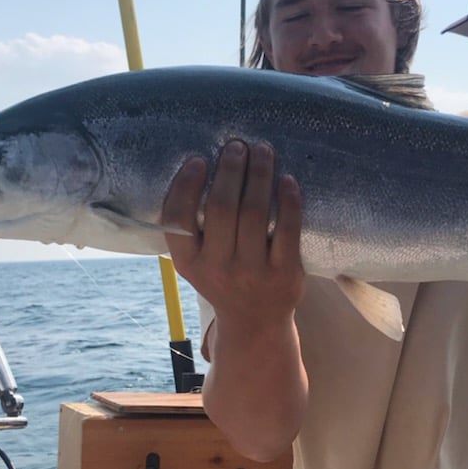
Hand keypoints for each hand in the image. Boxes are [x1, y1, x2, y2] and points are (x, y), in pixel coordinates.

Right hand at [161, 140, 305, 327]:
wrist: (255, 322)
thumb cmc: (223, 278)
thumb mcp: (196, 261)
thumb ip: (192, 227)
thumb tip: (202, 166)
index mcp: (188, 262)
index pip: (178, 219)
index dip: (187, 185)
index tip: (198, 159)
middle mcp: (217, 268)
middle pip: (222, 208)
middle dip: (230, 170)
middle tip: (237, 146)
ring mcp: (252, 273)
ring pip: (256, 213)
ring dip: (259, 175)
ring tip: (262, 151)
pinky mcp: (284, 274)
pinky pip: (287, 230)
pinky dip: (288, 200)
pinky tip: (287, 180)